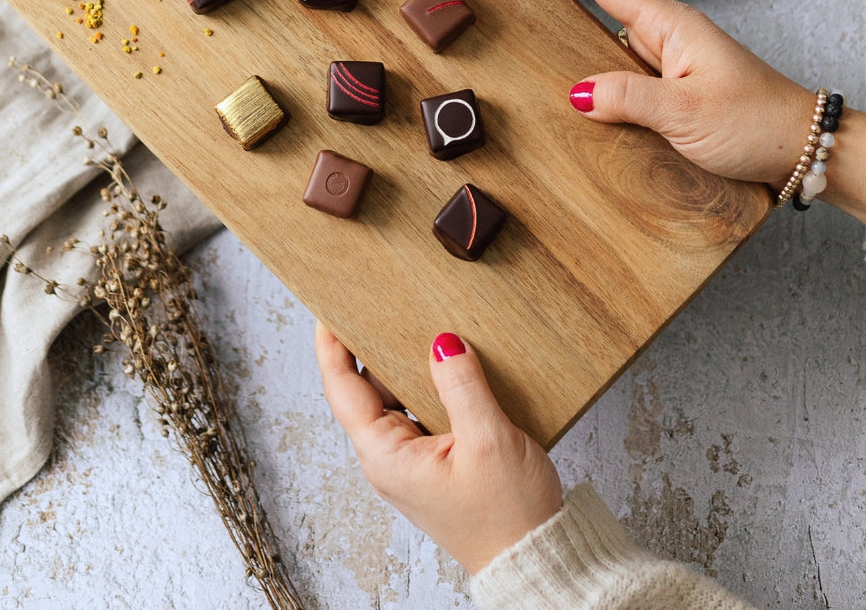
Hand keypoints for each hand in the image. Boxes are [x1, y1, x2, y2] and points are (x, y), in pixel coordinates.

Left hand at [315, 324, 562, 574]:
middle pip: (368, 391)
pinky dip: (430, 386)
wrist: (537, 559)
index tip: (329, 313)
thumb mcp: (488, 440)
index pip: (343, 391)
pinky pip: (423, 412)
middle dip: (374, 351)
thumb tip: (442, 342)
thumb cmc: (509, 516)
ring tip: (418, 327)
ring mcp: (413, 461)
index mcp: (387, 456)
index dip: (332, 349)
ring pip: (398, 400)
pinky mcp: (437, 462)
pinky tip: (449, 365)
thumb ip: (462, 385)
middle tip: (381, 307)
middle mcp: (391, 459)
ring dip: (407, 367)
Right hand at [520, 0, 811, 187]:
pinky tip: (586, 98)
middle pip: (603, 5)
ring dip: (580, 41)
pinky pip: (626, 76)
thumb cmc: (758, 122)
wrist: (803, 148)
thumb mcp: (686, 112)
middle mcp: (670, 39)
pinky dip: (601, 79)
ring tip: (538, 39)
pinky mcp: (674, 91)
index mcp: (673, 27)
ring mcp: (672, 65)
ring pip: (612, 44)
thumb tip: (579, 92)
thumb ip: (629, 99)